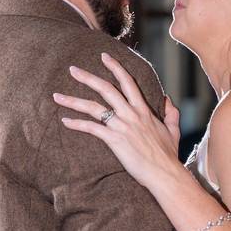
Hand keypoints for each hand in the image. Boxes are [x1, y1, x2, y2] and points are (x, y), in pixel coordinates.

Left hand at [54, 53, 183, 190]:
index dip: (115, 67)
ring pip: (94, 107)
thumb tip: (168, 100)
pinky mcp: (115, 140)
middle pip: (106, 89)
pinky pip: (92, 128)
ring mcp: (122, 126)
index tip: (104, 57)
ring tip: (57, 96)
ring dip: (73, 100)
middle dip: (87, 77)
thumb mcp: (173, 130)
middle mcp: (131, 114)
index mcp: (143, 110)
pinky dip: (77, 124)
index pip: (128, 82)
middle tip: (72, 69)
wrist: (165, 173)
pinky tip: (65, 121)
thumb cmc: (168, 156)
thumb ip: (171, 113)